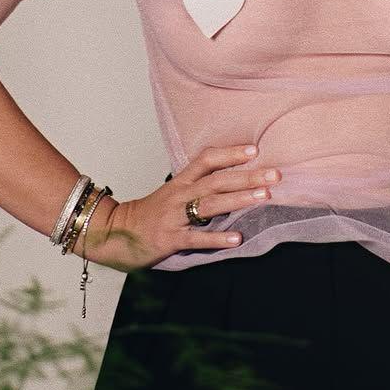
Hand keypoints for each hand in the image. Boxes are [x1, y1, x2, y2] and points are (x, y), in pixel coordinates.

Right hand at [76, 144, 279, 272]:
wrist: (114, 232)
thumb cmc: (150, 214)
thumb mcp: (172, 193)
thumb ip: (197, 187)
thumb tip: (231, 182)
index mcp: (181, 181)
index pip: (207, 159)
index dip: (230, 153)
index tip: (255, 150)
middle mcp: (179, 194)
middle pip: (217, 180)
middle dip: (248, 176)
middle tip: (275, 174)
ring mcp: (175, 216)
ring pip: (211, 204)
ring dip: (239, 200)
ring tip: (264, 197)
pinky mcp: (171, 239)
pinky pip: (197, 237)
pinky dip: (218, 237)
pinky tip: (237, 239)